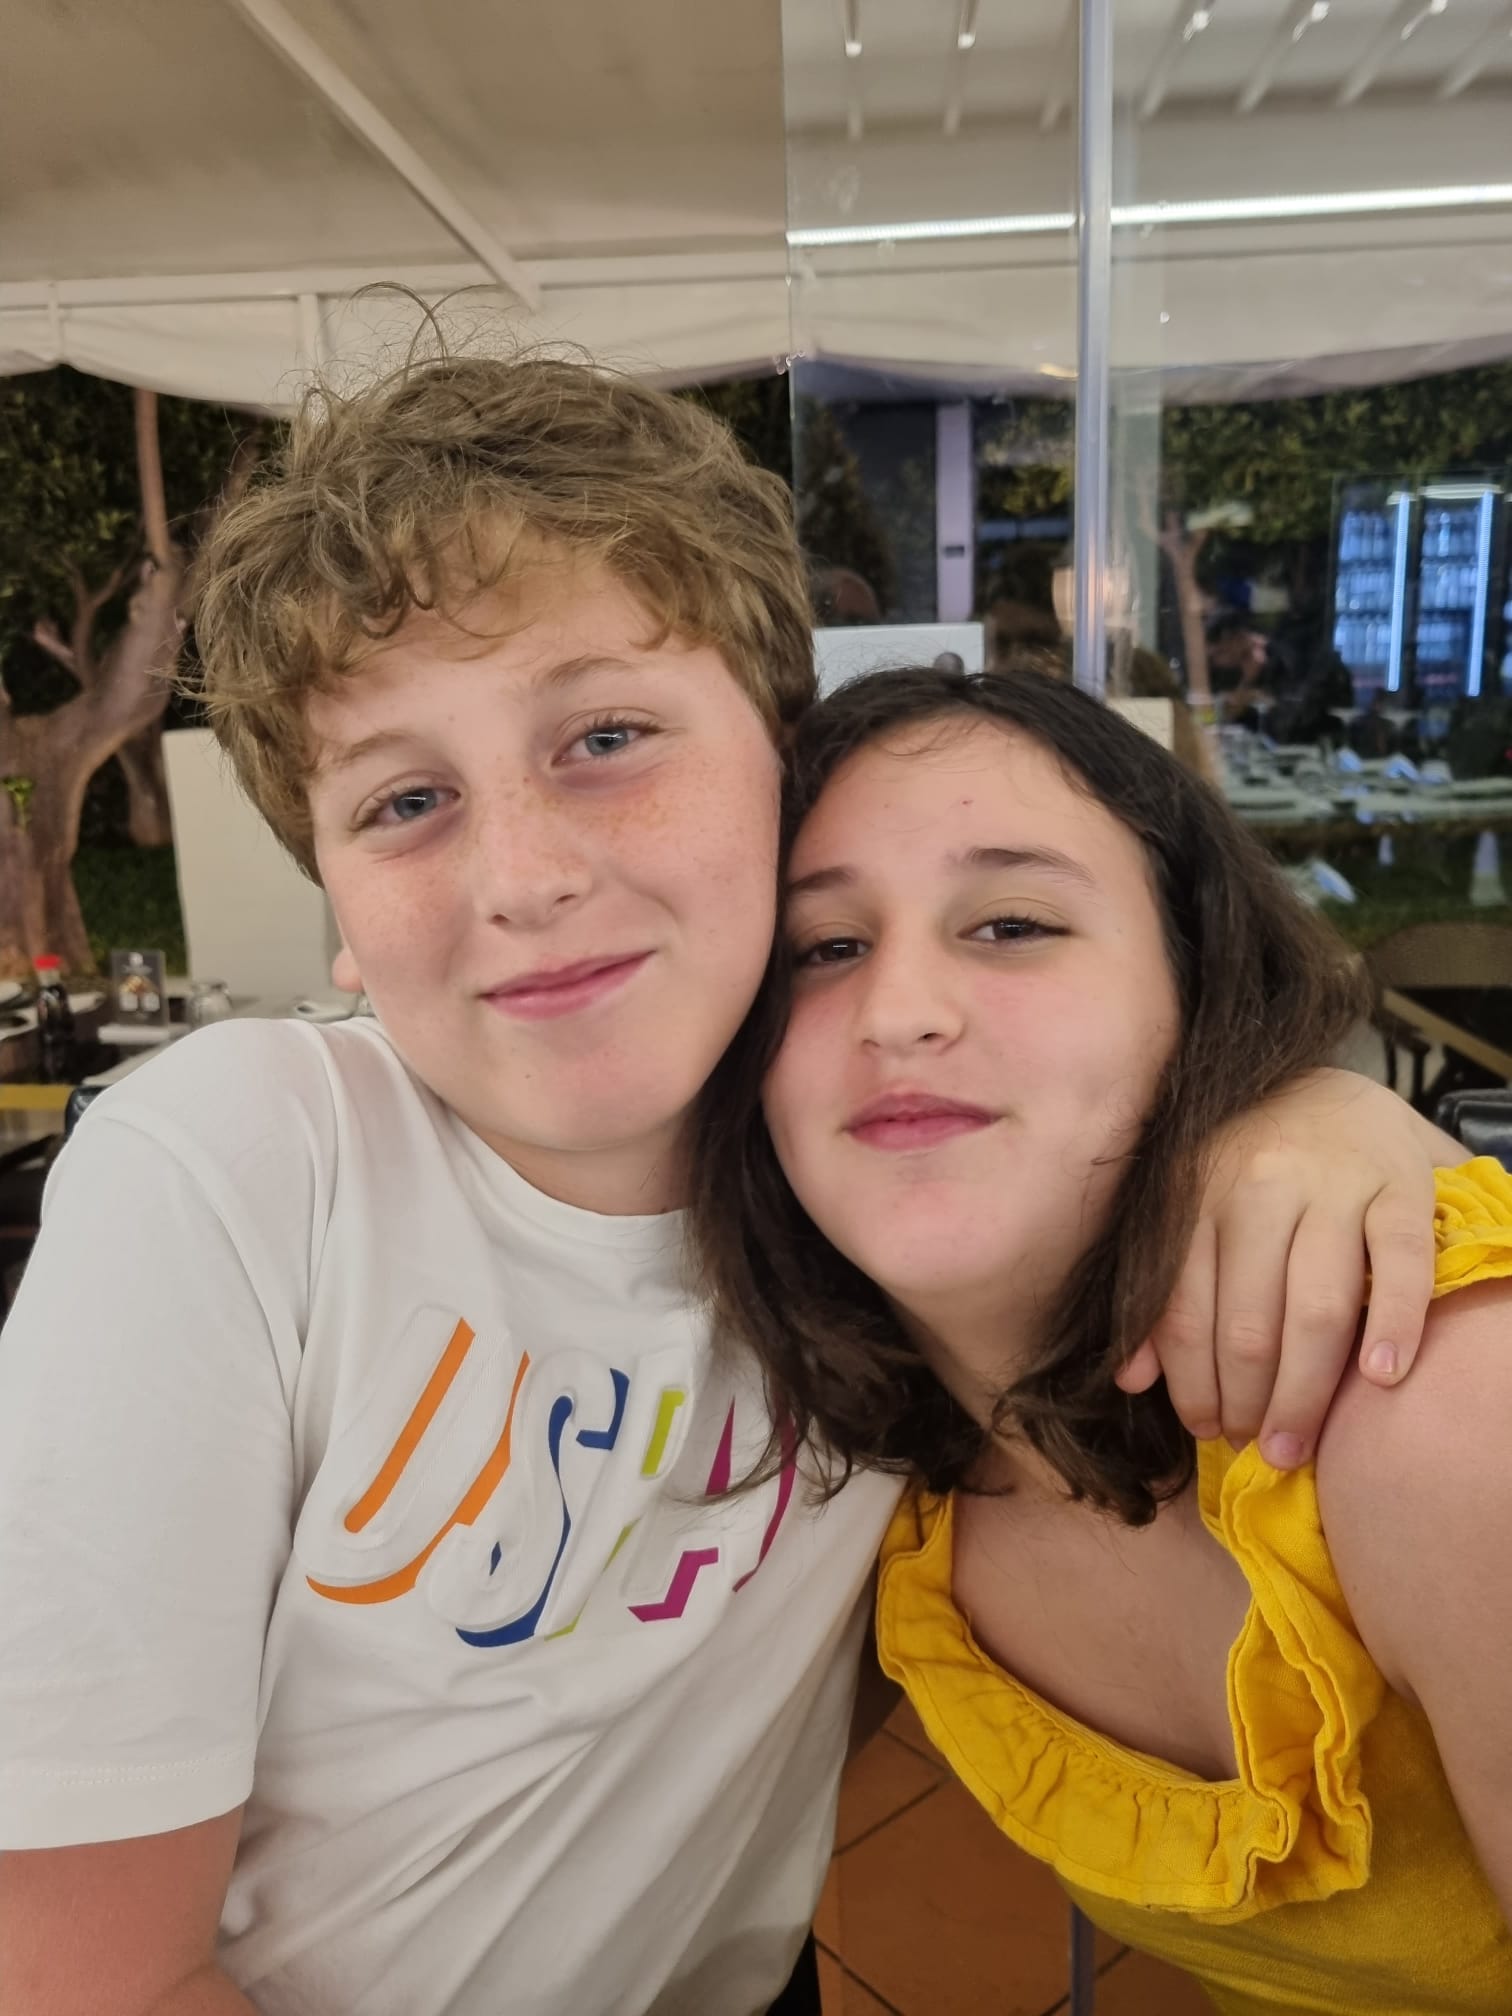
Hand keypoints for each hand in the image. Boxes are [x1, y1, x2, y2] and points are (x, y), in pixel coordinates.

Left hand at [1117, 1070, 1452, 1467]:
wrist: (1328, 1089)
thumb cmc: (1248, 1168)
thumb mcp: (1186, 1209)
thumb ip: (1158, 1290)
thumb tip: (1130, 1381)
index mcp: (1194, 1194)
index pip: (1184, 1310)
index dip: (1192, 1385)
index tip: (1207, 1432)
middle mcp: (1258, 1184)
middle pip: (1251, 1322)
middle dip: (1249, 1402)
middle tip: (1261, 1450)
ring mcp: (1332, 1183)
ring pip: (1317, 1306)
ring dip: (1307, 1389)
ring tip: (1299, 1443)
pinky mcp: (1399, 1185)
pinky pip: (1400, 1263)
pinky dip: (1395, 1323)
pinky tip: (1382, 1377)